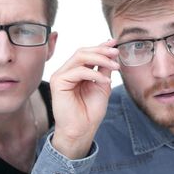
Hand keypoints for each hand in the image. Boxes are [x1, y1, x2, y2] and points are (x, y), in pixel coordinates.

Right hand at [50, 40, 119, 158]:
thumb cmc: (90, 111)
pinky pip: (78, 71)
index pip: (87, 53)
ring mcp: (61, 75)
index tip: (115, 43)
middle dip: (102, 50)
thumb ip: (104, 70)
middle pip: (83, 52)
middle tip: (116, 53)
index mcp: (76, 71)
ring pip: (80, 57)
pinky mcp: (58, 82)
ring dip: (100, 59)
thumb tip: (112, 53)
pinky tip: (105, 81)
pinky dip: (94, 74)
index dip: (101, 46)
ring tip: (115, 67)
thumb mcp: (102, 85)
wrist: (82, 129)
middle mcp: (67, 71)